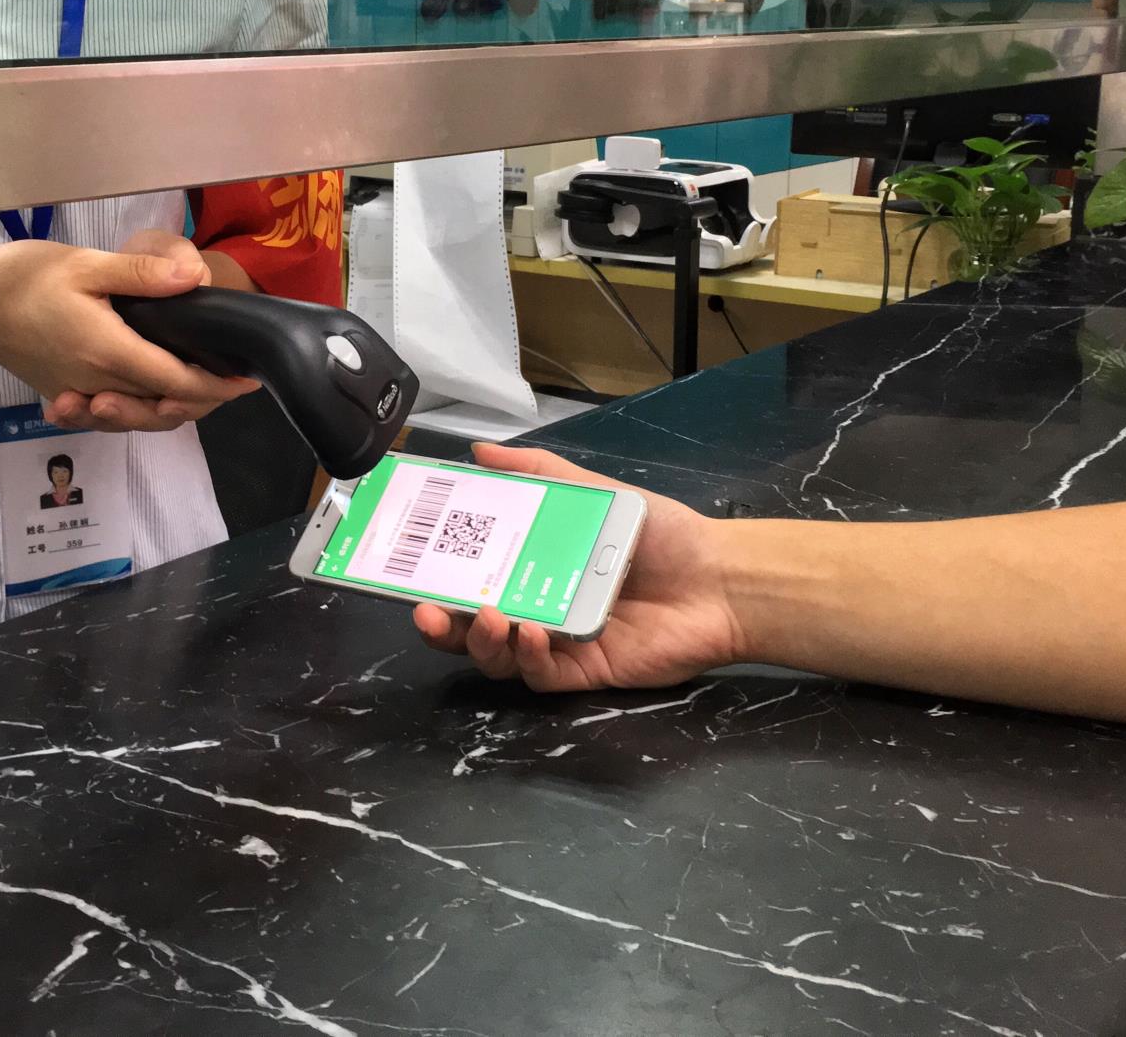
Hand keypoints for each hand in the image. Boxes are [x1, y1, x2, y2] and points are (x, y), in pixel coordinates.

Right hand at [0, 239, 254, 433]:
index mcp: (108, 353)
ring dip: (170, 412)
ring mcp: (78, 394)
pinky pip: (109, 415)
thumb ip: (142, 275)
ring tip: (196, 393)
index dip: (218, 385)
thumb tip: (195, 279)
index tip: (248, 378)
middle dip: (202, 402)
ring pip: (138, 417)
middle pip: (163, 409)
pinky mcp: (63, 395)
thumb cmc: (23, 278)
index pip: (178, 383)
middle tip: (231, 383)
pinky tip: (149, 398)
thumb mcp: (86, 264)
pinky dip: (135, 413)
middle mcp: (96, 384)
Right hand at [412, 444, 745, 691]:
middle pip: (472, 627)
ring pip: (499, 657)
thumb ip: (539, 472)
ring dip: (482, 640)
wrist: (720, 578)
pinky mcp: (584, 673)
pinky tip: (529, 632)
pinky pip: (542, 675)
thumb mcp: (595, 493)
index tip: (405, 565)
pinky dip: (528, 656)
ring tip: (488, 616)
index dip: (434, 577)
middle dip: (441, 625)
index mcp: (532, 569)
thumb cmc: (658, 535)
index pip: (470, 578)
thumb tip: (480, 451)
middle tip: (425, 611)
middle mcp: (536, 608)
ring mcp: (558, 645)